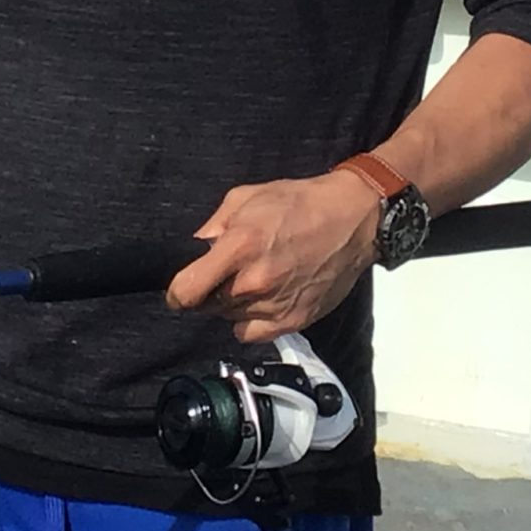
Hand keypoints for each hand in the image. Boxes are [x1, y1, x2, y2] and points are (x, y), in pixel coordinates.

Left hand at [166, 169, 378, 341]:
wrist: (353, 219)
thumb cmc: (299, 202)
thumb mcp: (246, 197)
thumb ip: (213, 224)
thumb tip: (196, 249)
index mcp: (239, 247)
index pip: (187, 291)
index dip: (177, 294)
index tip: (180, 291)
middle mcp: (254, 282)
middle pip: (207, 307)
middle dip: (209, 292)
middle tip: (226, 273)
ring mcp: (275, 305)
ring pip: (229, 319)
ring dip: (232, 304)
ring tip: (252, 280)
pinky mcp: (294, 320)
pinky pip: (252, 333)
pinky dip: (250, 320)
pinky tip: (262, 300)